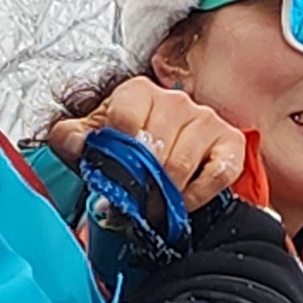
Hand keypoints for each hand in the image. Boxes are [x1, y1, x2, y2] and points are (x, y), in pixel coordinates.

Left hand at [45, 79, 244, 209]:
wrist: (164, 157)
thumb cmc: (127, 147)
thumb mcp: (92, 140)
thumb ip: (71, 138)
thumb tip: (74, 142)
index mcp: (138, 92)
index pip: (123, 118)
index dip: (114, 155)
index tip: (109, 179)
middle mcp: (175, 100)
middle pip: (153, 147)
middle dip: (137, 185)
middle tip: (129, 206)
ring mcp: (205, 119)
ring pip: (182, 164)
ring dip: (163, 196)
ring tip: (151, 210)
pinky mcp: (231, 143)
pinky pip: (217, 174)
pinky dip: (197, 196)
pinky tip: (181, 203)